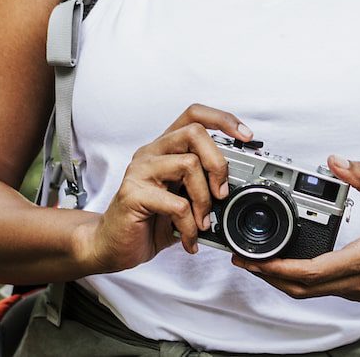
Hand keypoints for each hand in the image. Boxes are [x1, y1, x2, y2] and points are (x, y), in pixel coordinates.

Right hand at [87, 104, 251, 273]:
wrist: (112, 244)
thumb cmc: (149, 220)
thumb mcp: (183, 198)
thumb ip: (203, 186)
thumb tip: (236, 188)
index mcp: (165, 147)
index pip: (194, 115)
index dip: (222, 120)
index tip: (246, 137)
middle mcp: (151, 152)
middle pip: (194, 133)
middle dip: (218, 163)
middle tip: (222, 193)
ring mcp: (140, 171)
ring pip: (187, 164)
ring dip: (205, 199)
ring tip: (204, 223)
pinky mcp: (132, 194)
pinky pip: (177, 204)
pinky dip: (190, 226)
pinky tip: (189, 239)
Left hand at [232, 156, 359, 301]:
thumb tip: (337, 161)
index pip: (310, 272)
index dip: (278, 268)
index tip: (254, 260)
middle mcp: (358, 281)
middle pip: (303, 288)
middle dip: (270, 276)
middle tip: (244, 260)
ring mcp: (359, 288)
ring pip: (311, 293)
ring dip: (283, 280)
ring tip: (259, 262)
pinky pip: (322, 290)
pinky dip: (300, 281)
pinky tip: (290, 266)